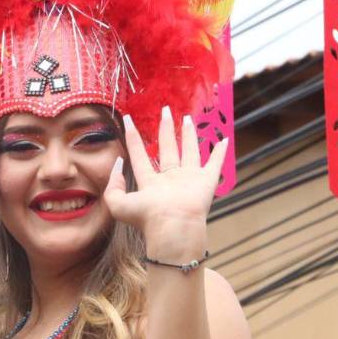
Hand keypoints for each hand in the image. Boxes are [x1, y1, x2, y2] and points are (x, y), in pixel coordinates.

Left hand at [103, 106, 228, 260]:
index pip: (140, 155)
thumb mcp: (118, 204)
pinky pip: (215, 163)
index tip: (128, 119)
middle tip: (166, 111)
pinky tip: (224, 141)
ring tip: (187, 118)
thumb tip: (118, 163)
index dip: (133, 138)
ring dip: (189, 135)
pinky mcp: (206, 180)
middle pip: (167, 148)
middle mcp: (170, 179)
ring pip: (189, 151)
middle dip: (166, 129)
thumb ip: (113, 185)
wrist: (174, 227)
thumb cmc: (147, 218)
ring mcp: (189, 179)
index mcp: (150, 183)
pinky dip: (220, 153)